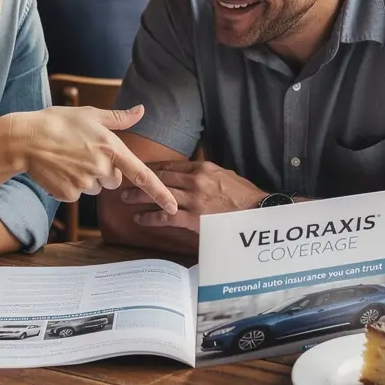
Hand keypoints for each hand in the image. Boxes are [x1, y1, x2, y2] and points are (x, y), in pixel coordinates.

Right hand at [10, 104, 177, 214]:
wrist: (25, 139)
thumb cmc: (58, 122)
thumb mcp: (91, 114)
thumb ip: (120, 118)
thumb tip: (142, 110)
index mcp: (111, 148)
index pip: (143, 175)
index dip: (161, 193)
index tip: (174, 207)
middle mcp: (101, 167)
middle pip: (114, 180)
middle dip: (104, 171)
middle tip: (84, 153)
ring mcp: (85, 182)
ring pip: (95, 188)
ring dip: (86, 178)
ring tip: (68, 159)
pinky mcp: (69, 194)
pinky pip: (77, 194)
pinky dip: (69, 185)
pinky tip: (58, 169)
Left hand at [120, 160, 264, 233]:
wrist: (258, 212)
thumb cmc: (245, 195)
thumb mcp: (226, 176)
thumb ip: (208, 174)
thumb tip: (196, 173)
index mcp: (203, 168)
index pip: (171, 165)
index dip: (154, 167)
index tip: (141, 168)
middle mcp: (195, 180)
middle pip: (161, 177)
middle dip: (140, 178)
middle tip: (125, 180)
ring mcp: (194, 199)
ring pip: (159, 194)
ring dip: (139, 196)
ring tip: (125, 198)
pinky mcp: (194, 218)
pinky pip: (166, 216)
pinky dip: (150, 218)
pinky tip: (140, 219)